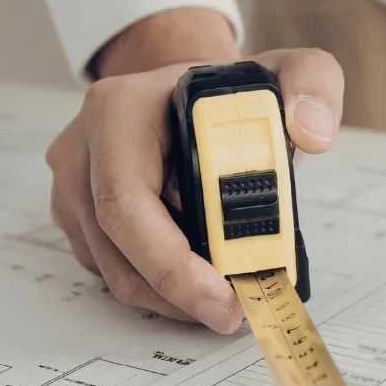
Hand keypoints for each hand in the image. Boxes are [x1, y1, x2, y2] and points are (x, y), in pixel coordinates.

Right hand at [46, 8, 343, 331]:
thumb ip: (313, 86)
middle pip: (117, 248)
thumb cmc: (230, 91)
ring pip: (112, 268)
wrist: (189, 92)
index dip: (174, 264)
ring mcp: (72, 185)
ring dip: (169, 297)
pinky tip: (199, 279)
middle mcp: (83, 149)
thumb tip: (311, 133)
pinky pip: (111, 268)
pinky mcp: (77, 215)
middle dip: (178, 293)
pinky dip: (156, 285)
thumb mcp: (289, 71)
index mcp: (118, 111)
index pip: (130, 204)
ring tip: (224, 300)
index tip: (227, 296)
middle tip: (233, 315)